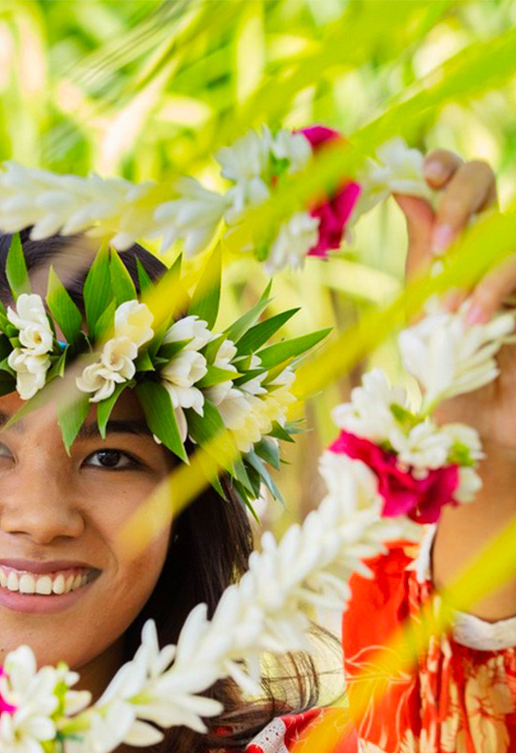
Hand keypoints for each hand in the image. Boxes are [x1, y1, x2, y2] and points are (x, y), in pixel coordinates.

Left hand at [394, 151, 515, 458]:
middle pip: (486, 178)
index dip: (443, 167)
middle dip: (458, 200)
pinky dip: (496, 287)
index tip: (421, 175)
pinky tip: (475, 321)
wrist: (481, 427)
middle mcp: (495, 243)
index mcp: (461, 240)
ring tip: (449, 311)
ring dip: (477, 263)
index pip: (457, 181)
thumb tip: (405, 188)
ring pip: (509, 223)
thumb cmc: (448, 372)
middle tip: (440, 247)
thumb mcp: (425, 309)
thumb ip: (424, 252)